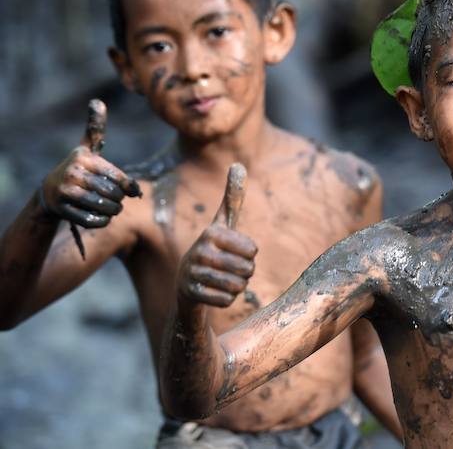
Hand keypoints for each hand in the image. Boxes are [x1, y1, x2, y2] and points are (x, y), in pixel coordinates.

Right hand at [39, 99, 141, 227]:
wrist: (50, 192)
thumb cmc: (78, 168)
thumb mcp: (86, 148)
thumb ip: (95, 128)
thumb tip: (97, 101)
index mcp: (84, 158)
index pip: (119, 178)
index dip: (129, 187)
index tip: (131, 191)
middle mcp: (73, 173)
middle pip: (113, 194)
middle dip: (120, 200)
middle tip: (117, 200)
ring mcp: (66, 193)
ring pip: (105, 208)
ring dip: (113, 211)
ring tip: (112, 208)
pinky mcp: (64, 211)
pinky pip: (94, 221)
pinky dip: (102, 221)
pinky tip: (101, 216)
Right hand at [177, 163, 256, 306]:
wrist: (186, 284)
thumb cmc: (213, 249)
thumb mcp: (223, 224)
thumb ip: (233, 198)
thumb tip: (238, 164)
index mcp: (212, 232)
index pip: (252, 250)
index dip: (249, 255)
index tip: (233, 252)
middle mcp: (200, 250)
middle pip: (247, 270)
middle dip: (244, 273)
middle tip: (228, 269)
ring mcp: (193, 273)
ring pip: (238, 286)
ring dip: (235, 287)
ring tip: (221, 280)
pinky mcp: (190, 294)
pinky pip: (226, 301)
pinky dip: (225, 299)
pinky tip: (213, 292)